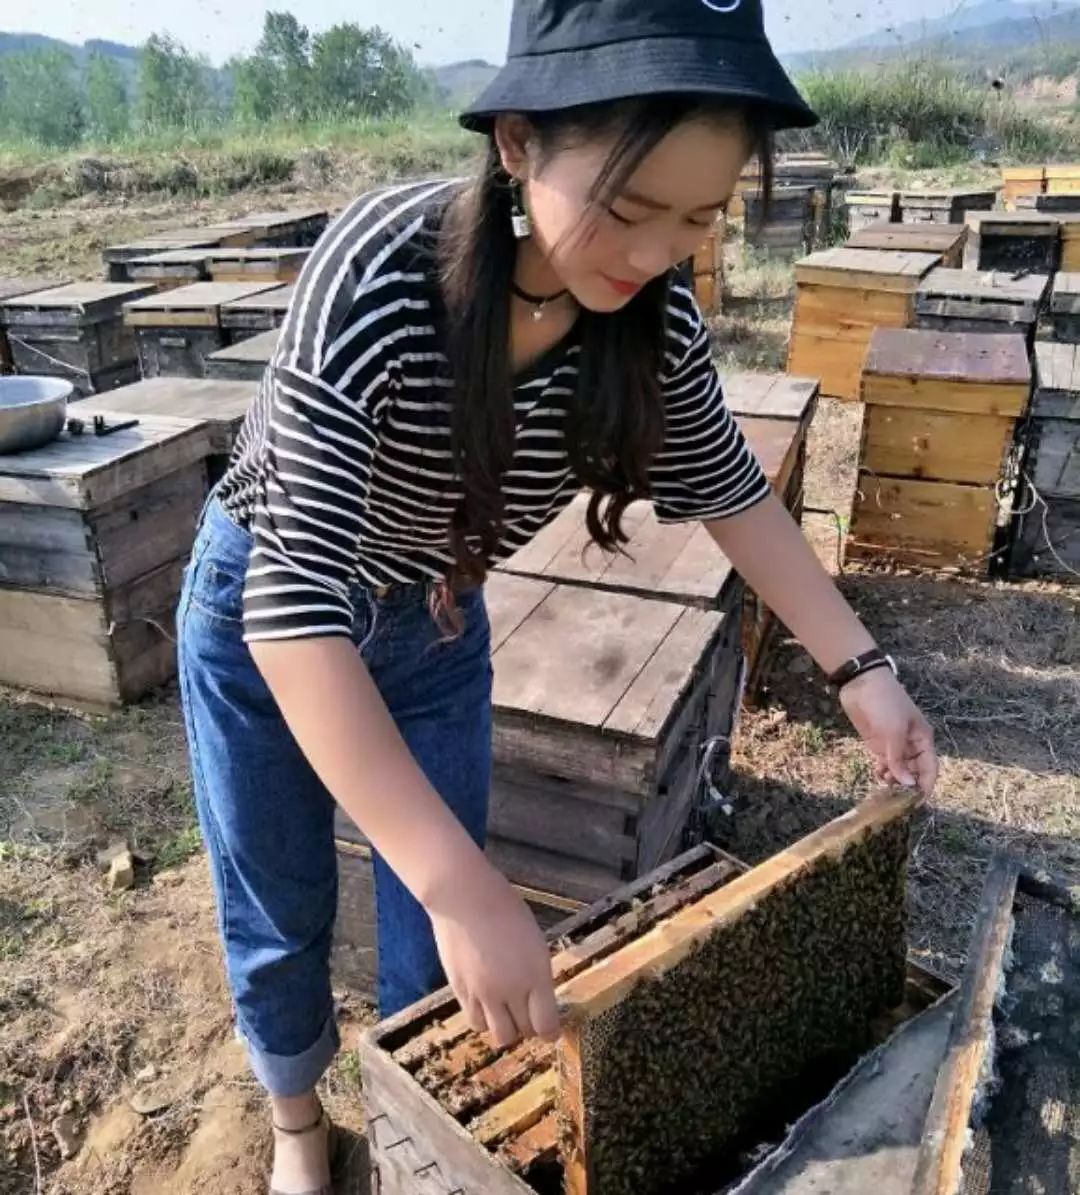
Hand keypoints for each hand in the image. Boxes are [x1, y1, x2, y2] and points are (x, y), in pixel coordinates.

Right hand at [427, 863, 560, 1048]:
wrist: (464, 898)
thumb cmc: (505, 908)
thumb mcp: (535, 940)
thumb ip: (538, 974)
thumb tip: (541, 998)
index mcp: (535, 974)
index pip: (546, 1025)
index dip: (551, 1032)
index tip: (552, 1029)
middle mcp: (510, 990)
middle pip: (524, 1032)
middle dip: (530, 1027)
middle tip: (529, 1014)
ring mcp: (483, 994)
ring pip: (499, 1036)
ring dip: (506, 1027)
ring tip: (506, 1011)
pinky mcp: (460, 992)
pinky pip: (475, 1022)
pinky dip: (484, 1019)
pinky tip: (486, 1003)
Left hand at [839, 668, 937, 796]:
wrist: (861, 683)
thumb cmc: (885, 703)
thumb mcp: (894, 731)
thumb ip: (899, 759)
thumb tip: (908, 784)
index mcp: (923, 740)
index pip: (930, 769)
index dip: (925, 786)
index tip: (916, 803)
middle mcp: (911, 745)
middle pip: (915, 773)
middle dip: (907, 787)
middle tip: (895, 800)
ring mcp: (894, 745)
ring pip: (899, 771)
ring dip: (894, 781)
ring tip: (884, 789)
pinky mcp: (878, 744)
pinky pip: (885, 764)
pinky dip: (883, 772)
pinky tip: (877, 776)